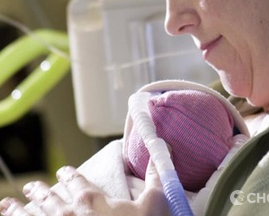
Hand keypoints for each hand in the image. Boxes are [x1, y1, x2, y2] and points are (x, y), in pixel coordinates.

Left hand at [0, 160, 170, 215]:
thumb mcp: (152, 204)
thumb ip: (155, 177)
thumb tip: (163, 150)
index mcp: (92, 199)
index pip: (76, 180)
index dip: (69, 174)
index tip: (64, 171)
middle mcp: (69, 213)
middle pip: (48, 197)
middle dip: (39, 190)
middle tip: (31, 186)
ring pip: (32, 215)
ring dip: (20, 208)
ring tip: (10, 204)